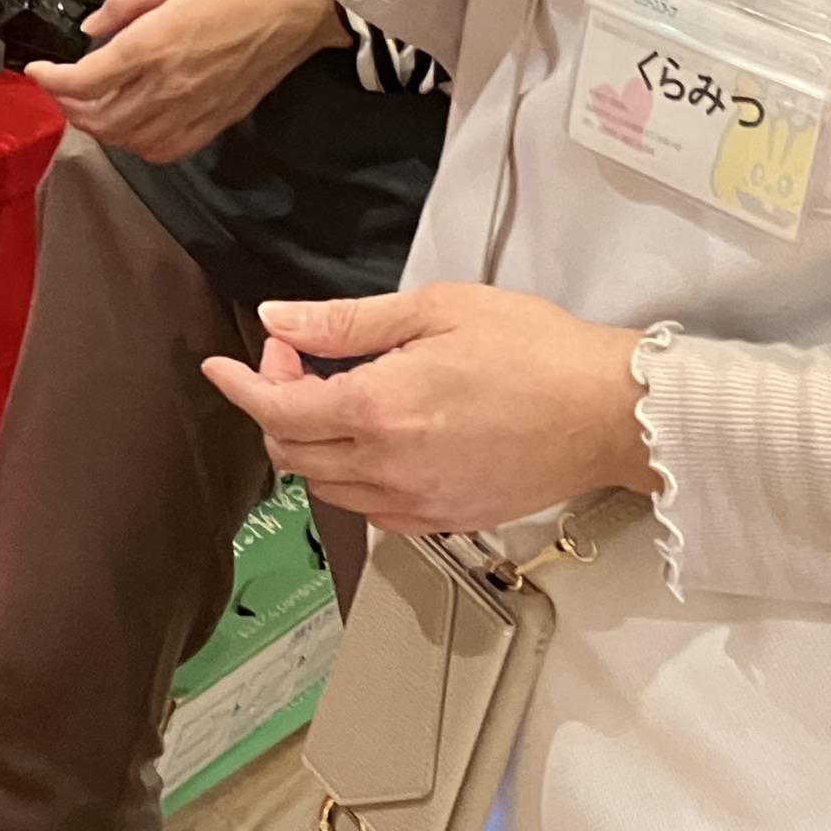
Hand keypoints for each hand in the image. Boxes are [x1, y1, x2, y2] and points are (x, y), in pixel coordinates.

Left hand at [27, 0, 337, 161]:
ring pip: (127, 140)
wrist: (305, 4)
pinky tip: (131, 126)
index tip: (38, 70)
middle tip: (59, 87)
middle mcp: (167, 86)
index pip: (83, 81)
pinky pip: (165, 150)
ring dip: (98, 128)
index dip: (51, 80)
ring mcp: (193, 110)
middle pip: (98, 118)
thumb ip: (126, 1)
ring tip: (89, 106)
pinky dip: (136, 144)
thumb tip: (92, 27)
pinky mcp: (217, 122)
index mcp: (152, 45)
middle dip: (68, 105)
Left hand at [199, 286, 652, 538]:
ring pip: (326, 486)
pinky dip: (350, 473)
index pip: (278, 411)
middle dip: (276, 402)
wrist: (608, 412)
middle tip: (303, 356)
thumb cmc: (534, 350)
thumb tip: (280, 320)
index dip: (242, 385)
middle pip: (292, 452)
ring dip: (311, 441)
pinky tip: (375, 435)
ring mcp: (417, 502)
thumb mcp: (435, 310)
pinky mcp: (444, 521)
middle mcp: (389, 466)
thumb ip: (346, 322)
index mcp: (380, 409)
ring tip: (341, 391)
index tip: (222, 365)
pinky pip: (370, 508)